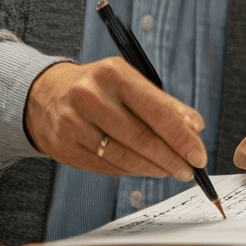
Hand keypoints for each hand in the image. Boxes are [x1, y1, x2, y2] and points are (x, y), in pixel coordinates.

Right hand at [25, 59, 206, 181]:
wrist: (46, 94)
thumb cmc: (100, 87)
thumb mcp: (130, 81)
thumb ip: (163, 103)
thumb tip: (195, 127)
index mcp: (113, 73)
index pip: (156, 110)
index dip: (181, 137)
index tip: (199, 154)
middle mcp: (90, 96)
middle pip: (141, 137)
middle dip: (172, 157)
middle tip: (191, 169)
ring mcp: (73, 123)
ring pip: (124, 156)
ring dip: (154, 168)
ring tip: (173, 171)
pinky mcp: (63, 146)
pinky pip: (106, 167)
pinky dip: (131, 171)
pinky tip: (147, 170)